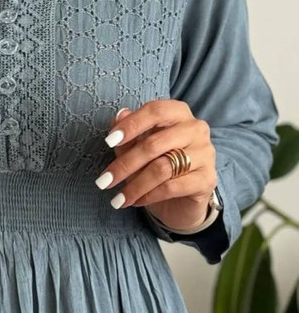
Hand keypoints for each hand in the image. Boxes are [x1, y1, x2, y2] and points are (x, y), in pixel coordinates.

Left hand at [95, 100, 216, 230]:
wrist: (181, 200)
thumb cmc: (158, 166)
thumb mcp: (138, 149)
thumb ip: (129, 134)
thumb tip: (118, 116)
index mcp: (179, 114)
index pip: (155, 111)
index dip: (131, 125)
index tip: (108, 141)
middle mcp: (196, 129)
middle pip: (154, 144)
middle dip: (125, 164)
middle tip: (104, 181)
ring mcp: (205, 154)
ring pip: (162, 168)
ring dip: (134, 185)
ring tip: (118, 198)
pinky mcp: (207, 179)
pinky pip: (171, 187)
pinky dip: (149, 196)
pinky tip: (136, 201)